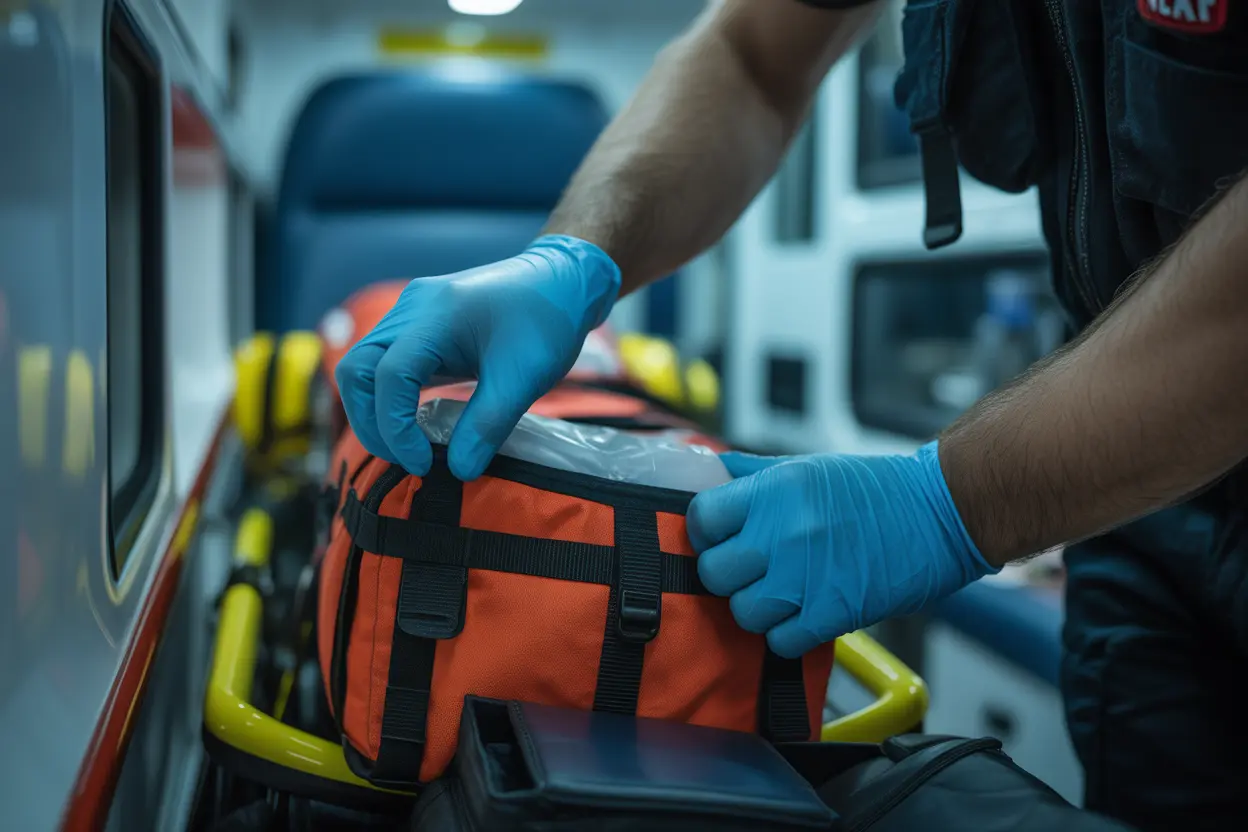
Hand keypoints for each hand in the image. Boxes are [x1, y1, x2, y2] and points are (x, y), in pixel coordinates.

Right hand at [335, 235, 620, 480]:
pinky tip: (414, 424)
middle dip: (370, 422)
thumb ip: (488, 425)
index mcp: (436, 315)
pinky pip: (384, 362)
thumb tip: (459, 472)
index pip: (389, 376)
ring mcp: (410, 313)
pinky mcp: (417, 324)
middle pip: (357, 370)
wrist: (562, 281)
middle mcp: (412, 309)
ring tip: (407, 448)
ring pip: (363, 367)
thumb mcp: (524, 379)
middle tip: (406, 459)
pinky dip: (388, 398)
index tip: (422, 463)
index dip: (395, 427)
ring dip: (374, 412)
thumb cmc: (548, 321)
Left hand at [686, 443, 995, 656]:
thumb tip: (709, 472)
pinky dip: (789, 634)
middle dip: (728, 575)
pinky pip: (781, 640)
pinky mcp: (832, 613)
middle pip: (715, 571)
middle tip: (752, 571)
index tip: (721, 538)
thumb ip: (753, 475)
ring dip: (758, 608)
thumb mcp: (807, 467)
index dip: (706, 532)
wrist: (940, 512)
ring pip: (743, 611)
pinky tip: (806, 614)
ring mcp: (804, 576)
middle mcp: (782, 532)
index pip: (702, 518)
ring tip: (782, 594)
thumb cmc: (877, 489)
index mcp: (774, 491)